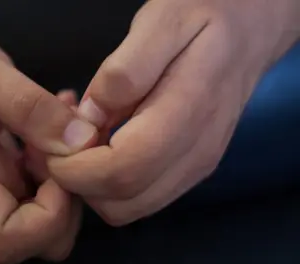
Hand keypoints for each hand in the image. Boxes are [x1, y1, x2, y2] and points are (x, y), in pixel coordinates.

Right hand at [0, 28, 95, 263]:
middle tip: (63, 143)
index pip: (4, 241)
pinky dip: (63, 158)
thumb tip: (81, 142)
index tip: (58, 166)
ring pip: (50, 218)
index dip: (47, 218)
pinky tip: (56, 121)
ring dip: (70, 176)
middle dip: (69, 199)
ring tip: (58, 125)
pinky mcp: (8, 170)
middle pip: (38, 241)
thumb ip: (27, 106)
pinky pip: (48, 184)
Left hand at [48, 0, 299, 225]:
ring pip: (129, 209)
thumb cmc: (203, 16)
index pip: (123, 170)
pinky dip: (109, 186)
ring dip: (92, 187)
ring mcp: (195, 167)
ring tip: (78, 144)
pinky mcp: (189, 170)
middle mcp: (195, 154)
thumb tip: (90, 116)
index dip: (76, 169)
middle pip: (122, 202)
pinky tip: (101, 148)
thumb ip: (124, 71)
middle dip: (78, 183)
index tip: (52, 145)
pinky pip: (140, 197)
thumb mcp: (161, 22)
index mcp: (188, 114)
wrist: (247, 31)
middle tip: (57, 144)